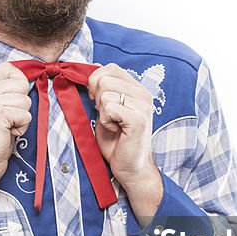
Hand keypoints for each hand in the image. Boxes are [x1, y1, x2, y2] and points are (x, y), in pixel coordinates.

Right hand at [0, 62, 31, 191]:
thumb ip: (1, 94)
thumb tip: (26, 81)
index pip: (8, 68)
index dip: (19, 82)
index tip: (15, 100)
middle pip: (21, 83)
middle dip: (21, 104)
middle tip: (7, 120)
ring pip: (25, 100)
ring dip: (21, 118)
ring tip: (6, 129)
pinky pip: (25, 114)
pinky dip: (22, 128)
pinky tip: (8, 135)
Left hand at [88, 64, 162, 215]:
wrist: (129, 167)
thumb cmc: (116, 140)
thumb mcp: (105, 109)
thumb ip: (102, 90)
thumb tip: (92, 69)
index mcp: (137, 89)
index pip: (111, 68)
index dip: (96, 82)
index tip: (97, 101)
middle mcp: (144, 94)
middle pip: (104, 79)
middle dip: (97, 99)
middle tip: (107, 116)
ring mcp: (143, 106)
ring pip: (105, 93)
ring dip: (102, 112)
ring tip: (113, 125)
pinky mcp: (139, 119)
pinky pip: (110, 108)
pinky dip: (106, 121)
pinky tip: (116, 130)